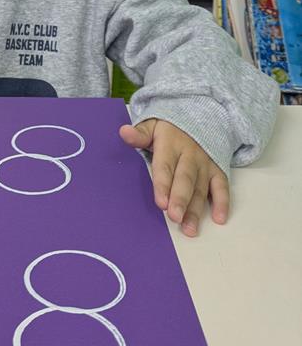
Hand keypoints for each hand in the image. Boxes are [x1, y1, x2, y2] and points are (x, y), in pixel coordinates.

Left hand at [119, 118, 229, 237]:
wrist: (200, 117)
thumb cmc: (169, 128)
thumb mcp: (151, 125)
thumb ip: (138, 134)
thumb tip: (124, 132)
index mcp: (170, 144)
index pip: (165, 166)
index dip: (163, 185)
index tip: (161, 203)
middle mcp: (189, 155)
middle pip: (185, 179)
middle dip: (180, 199)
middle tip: (175, 217)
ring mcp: (205, 163)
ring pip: (201, 188)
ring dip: (196, 209)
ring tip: (190, 228)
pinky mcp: (217, 169)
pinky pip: (221, 186)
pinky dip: (222, 202)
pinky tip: (219, 218)